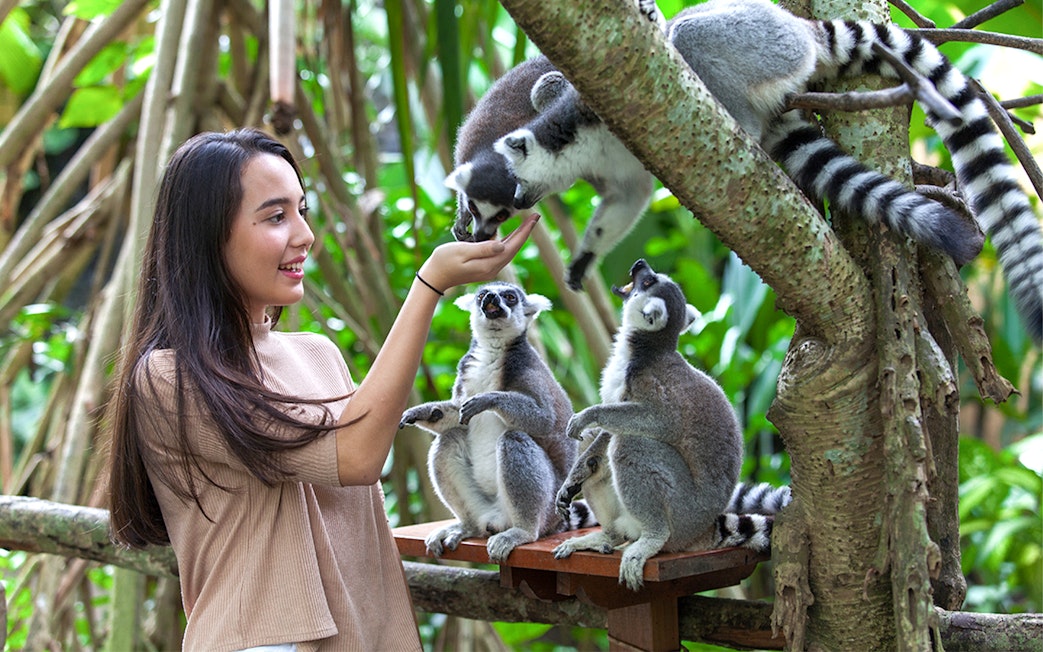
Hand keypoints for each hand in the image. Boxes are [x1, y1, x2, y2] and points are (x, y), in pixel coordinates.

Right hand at [417, 213, 538, 291]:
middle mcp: (492, 268)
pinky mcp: (484, 267)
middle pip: (514, 248)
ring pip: (508, 251)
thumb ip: (483, 248)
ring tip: (526, 223)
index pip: (512, 246)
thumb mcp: (462, 251)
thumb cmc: (444, 262)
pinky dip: (507, 241)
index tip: (534, 218)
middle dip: (525, 232)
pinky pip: (500, 253)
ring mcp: (489, 268)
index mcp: (489, 264)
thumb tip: (502, 245)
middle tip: (535, 217)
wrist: (434, 278)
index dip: (525, 232)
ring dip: (517, 237)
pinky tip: (510, 234)